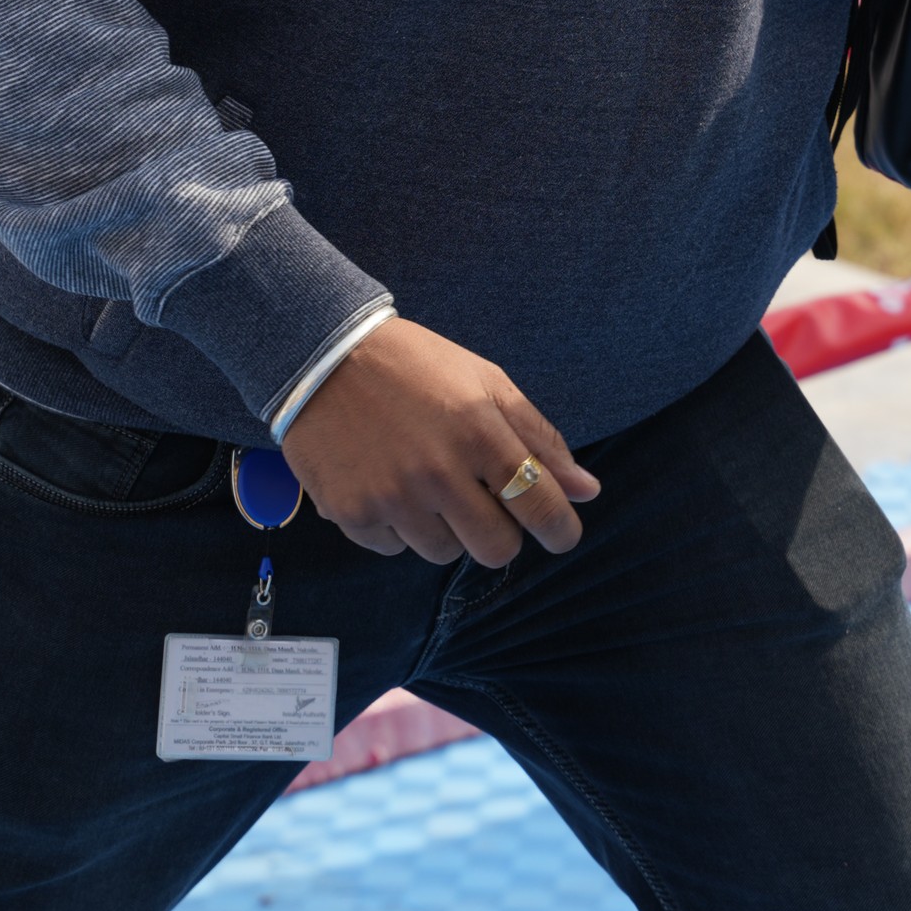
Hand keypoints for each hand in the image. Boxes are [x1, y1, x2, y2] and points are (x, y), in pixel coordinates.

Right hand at [283, 314, 599, 563]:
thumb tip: (586, 490)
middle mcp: (437, 472)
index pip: (538, 505)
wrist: (324, 357)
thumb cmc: (416, 366)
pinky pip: (395, 549)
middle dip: (500, 534)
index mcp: (478, 432)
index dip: (560, 529)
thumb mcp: (486, 383)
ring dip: (446, 528)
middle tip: (485, 505)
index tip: (562, 535)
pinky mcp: (353, 514)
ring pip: (444, 553)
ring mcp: (392, 498)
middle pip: (496, 549)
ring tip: (427, 482)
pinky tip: (389, 485)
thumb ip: (539, 439)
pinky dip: (399, 528)